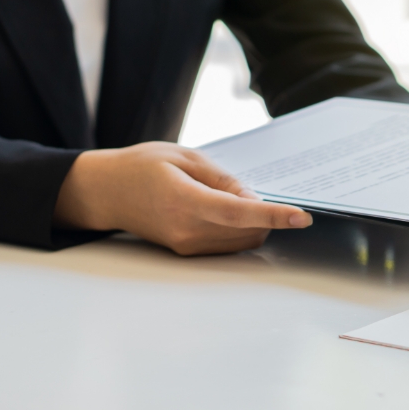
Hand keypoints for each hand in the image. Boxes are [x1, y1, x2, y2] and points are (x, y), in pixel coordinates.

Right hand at [54, 142, 311, 254]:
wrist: (107, 192)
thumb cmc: (142, 167)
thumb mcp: (186, 158)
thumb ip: (224, 180)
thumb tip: (255, 202)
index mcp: (183, 200)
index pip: (238, 213)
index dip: (273, 215)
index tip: (301, 217)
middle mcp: (186, 230)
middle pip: (247, 231)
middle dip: (264, 214)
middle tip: (245, 189)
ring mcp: (186, 245)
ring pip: (241, 241)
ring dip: (252, 223)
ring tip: (222, 195)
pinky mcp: (187, 252)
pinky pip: (228, 245)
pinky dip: (238, 229)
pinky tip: (221, 209)